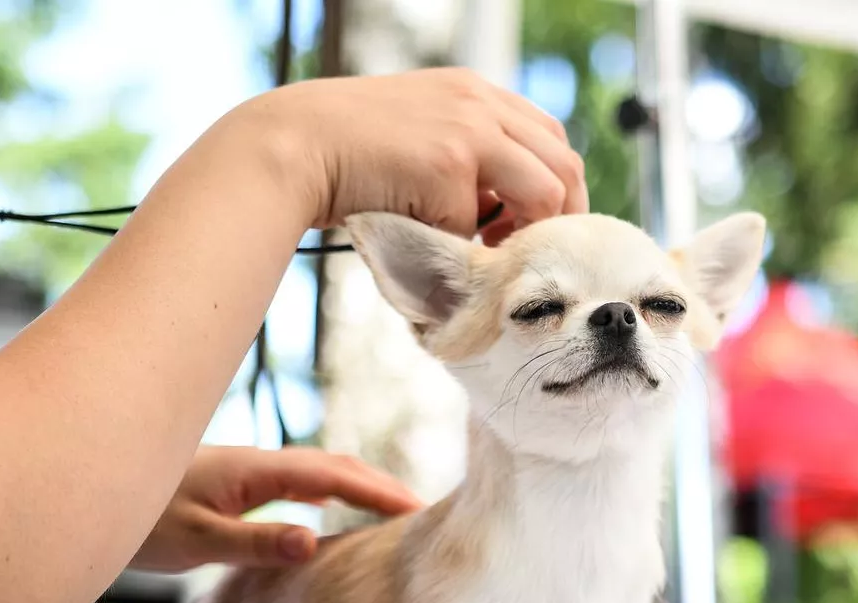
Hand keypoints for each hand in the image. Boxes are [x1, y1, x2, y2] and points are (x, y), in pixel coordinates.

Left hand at [131, 445, 421, 571]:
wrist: (80, 492)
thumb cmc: (135, 521)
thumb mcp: (194, 541)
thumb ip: (253, 543)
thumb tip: (315, 543)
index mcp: (255, 471)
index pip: (334, 477)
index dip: (379, 493)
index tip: (420, 512)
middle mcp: (257, 465)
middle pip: (336, 467)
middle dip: (383, 488)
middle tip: (428, 517)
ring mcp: (247, 474)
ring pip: (319, 475)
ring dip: (361, 490)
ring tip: (399, 517)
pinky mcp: (235, 488)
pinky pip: (299, 488)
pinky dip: (333, 498)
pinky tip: (340, 520)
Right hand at [252, 67, 588, 242]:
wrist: (294, 147)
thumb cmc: (350, 156)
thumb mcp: (422, 141)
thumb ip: (468, 162)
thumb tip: (507, 214)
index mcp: (476, 93)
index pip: (549, 139)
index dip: (555, 188)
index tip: (535, 227)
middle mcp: (481, 102)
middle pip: (563, 163)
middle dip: (563, 216)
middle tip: (538, 253)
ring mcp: (470, 129)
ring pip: (544, 191)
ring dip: (528, 233)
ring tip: (493, 254)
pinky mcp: (450, 163)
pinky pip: (482, 222)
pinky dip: (463, 245)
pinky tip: (435, 245)